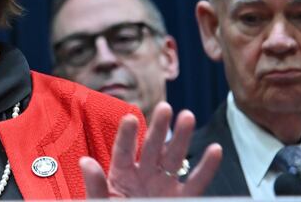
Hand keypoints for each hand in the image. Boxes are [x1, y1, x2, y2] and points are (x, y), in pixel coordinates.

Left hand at [80, 102, 221, 197]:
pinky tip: (215, 150)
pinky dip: (207, 168)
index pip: (124, 151)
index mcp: (121, 175)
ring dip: (182, 138)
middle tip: (165, 107)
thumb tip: (85, 162)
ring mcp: (164, 186)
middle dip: (158, 127)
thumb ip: (95, 185)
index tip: (131, 118)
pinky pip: (196, 183)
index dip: (127, 135)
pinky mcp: (182, 199)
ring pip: (174, 158)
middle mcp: (144, 175)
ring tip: (187, 116)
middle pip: (152, 147)